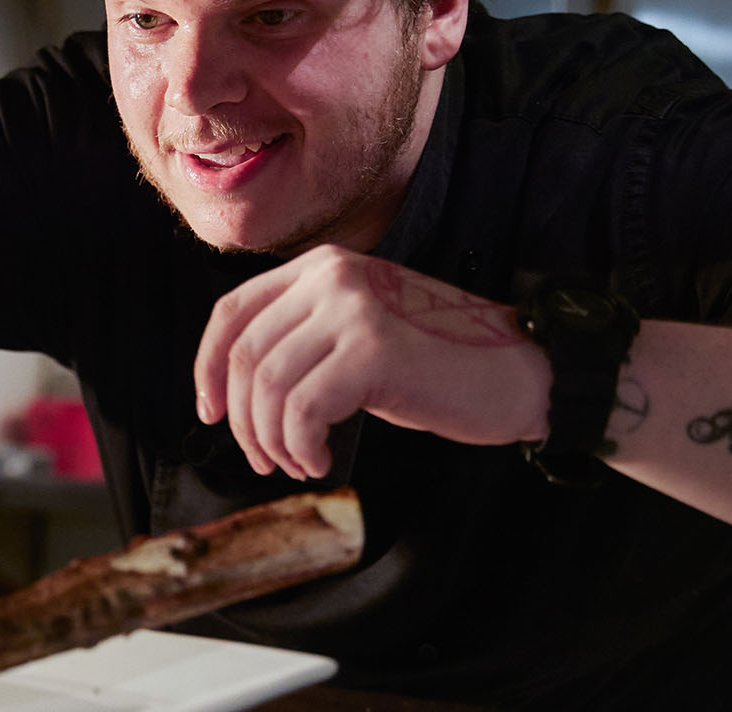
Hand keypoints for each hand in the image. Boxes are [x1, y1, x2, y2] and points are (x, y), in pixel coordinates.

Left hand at [193, 245, 550, 479]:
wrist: (524, 373)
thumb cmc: (441, 366)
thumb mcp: (360, 334)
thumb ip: (304, 340)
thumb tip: (233, 389)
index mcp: (322, 267)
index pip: (232, 312)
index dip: (207, 367)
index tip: (210, 413)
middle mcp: (332, 276)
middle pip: (243, 355)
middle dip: (243, 420)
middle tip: (263, 460)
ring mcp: (352, 309)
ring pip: (266, 387)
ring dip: (271, 441)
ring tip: (298, 464)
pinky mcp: (372, 351)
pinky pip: (300, 411)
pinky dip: (300, 448)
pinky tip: (322, 463)